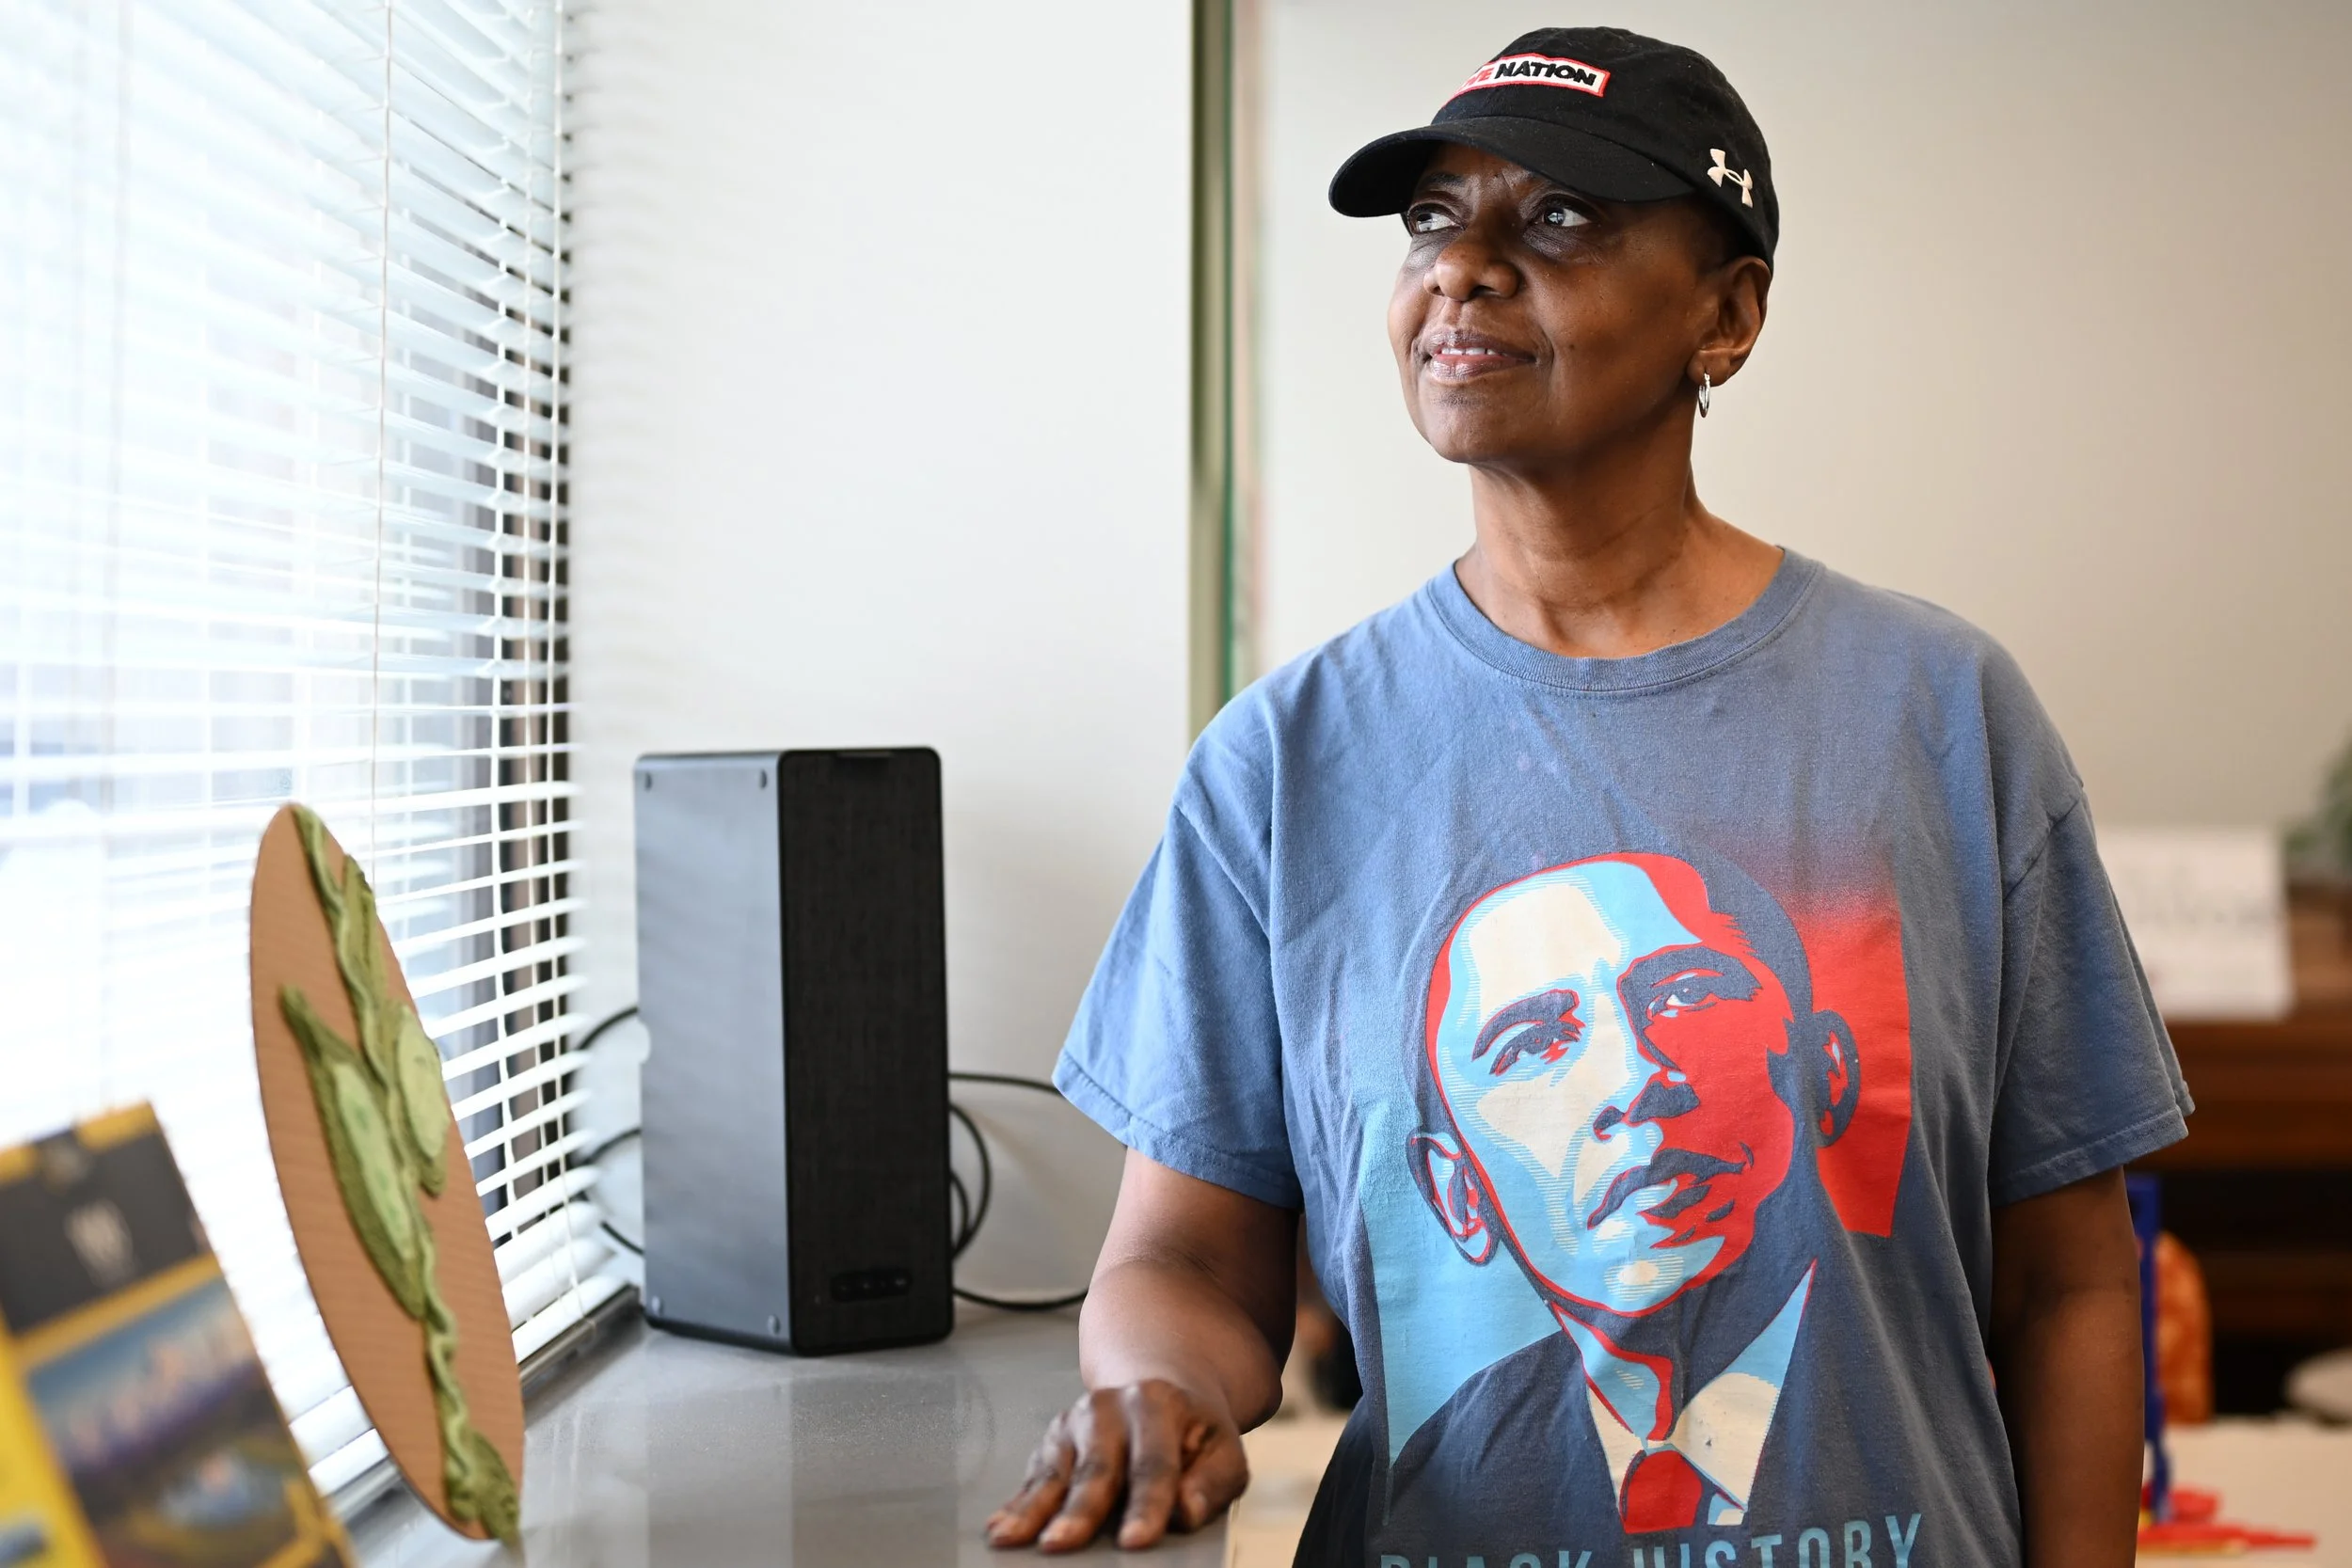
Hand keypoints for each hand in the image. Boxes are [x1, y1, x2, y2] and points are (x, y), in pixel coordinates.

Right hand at [985, 1379, 1248, 1551]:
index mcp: (1159, 1406)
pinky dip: (1016, 1504)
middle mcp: (1111, 1407)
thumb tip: (1187, 1511)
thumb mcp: (1222, 1449)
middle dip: (1079, 1510)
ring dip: (1034, 1509)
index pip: (1154, 1463)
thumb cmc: (1192, 1431)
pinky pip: (1033, 1477)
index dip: (1146, 1506)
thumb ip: (1211, 1482)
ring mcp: (1076, 1422)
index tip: (1136, 1541)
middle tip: (1063, 1544)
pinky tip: (1002, 1527)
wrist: (1160, 1385)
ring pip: (1056, 1472)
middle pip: (1096, 1468)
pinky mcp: (1054, 1440)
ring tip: (1014, 1539)